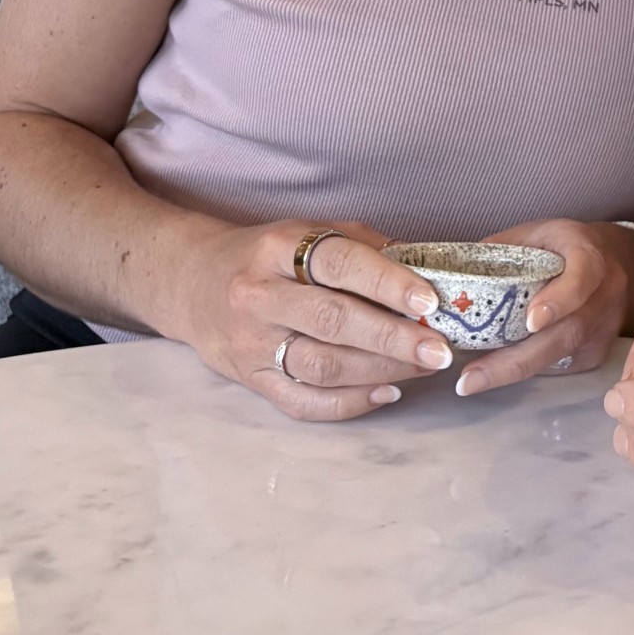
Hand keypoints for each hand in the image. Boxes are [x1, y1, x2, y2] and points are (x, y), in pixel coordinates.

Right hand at [170, 220, 455, 422]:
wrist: (193, 282)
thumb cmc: (268, 255)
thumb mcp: (307, 231)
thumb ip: (362, 247)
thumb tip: (425, 270)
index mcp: (278, 248)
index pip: (338, 263)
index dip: (387, 283)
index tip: (429, 301)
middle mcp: (260, 296)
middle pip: (332, 321)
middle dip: (393, 337)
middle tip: (440, 349)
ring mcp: (252, 343)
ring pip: (322, 366)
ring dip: (381, 370)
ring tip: (424, 367)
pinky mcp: (251, 380)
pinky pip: (303, 402)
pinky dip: (350, 402)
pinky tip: (388, 392)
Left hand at [451, 220, 633, 397]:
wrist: (618, 261)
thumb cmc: (563, 246)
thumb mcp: (534, 233)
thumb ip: (500, 252)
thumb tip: (451, 276)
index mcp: (588, 253)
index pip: (583, 276)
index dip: (560, 299)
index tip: (531, 322)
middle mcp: (604, 292)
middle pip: (566, 331)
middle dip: (516, 359)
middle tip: (472, 376)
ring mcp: (603, 327)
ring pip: (559, 355)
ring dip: (512, 371)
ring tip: (472, 380)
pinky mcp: (596, 352)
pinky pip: (559, 365)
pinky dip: (526, 368)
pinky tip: (497, 371)